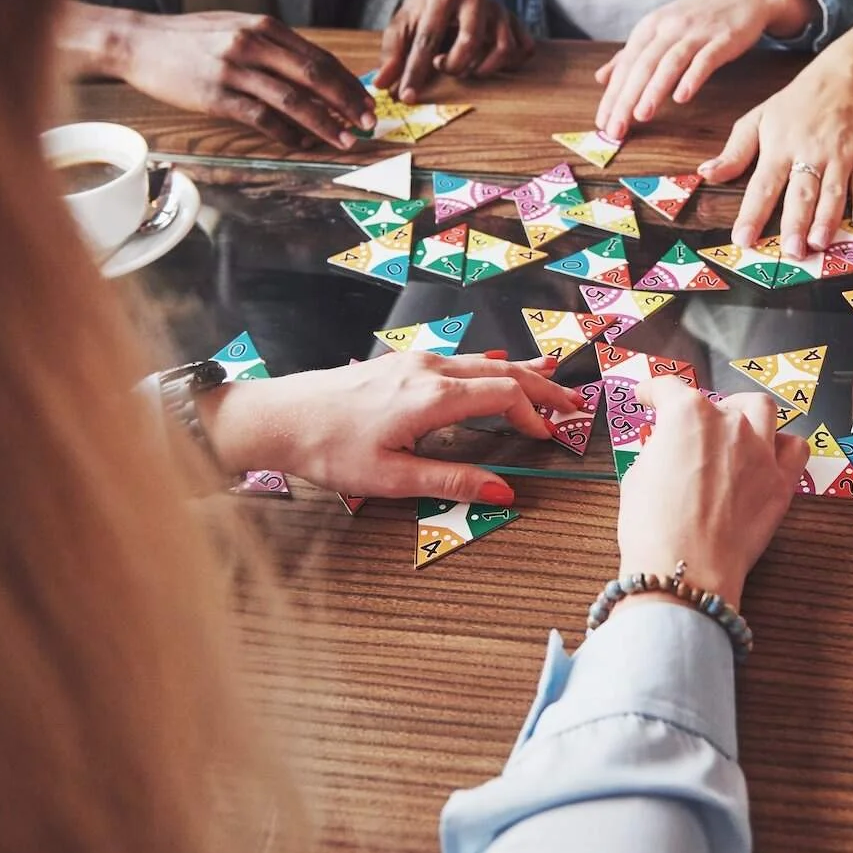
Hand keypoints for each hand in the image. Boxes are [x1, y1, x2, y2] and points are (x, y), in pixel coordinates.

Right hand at [115, 11, 376, 149]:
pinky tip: (301, 144)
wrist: (140, 42)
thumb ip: (273, 46)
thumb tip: (313, 73)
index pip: (319, 57)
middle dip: (348, 103)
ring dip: (325, 123)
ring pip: (293, 100)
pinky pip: (261, 117)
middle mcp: (253, 44)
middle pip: (315, 76)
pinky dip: (286, 133)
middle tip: (369, 123)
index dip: (348, 82)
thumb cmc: (190, 38)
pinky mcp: (216, 95)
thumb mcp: (236, 28)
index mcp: (264, 26)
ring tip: (346, 139)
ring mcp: (234, 70)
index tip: (367, 102)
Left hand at [200, 351, 581, 505]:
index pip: (504, 396)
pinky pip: (458, 361)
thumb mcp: (391, 477)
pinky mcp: (399, 363)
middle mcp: (430, 370)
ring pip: (481, 362)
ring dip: (518, 375)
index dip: (535, 414)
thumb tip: (503, 492)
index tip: (552, 436)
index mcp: (433, 397)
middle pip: (502, 372)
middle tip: (573, 403)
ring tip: (548, 378)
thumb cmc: (329, 449)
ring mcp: (414, 361)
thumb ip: (452, 480)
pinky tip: (493, 370)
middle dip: (541, 387)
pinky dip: (488, 369)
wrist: (279, 417)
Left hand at [375, 0, 531, 102]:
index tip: (407, 96)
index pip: (428, 39)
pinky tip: (487, 63)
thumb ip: (392, 55)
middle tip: (443, 67)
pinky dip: (508, 64)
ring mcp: (500, 10)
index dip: (415, 71)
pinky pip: (523, 51)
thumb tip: (382, 85)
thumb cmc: (423, 14)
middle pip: (469, 43)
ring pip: (501, 49)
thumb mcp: (401, 28)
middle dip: (453, 66)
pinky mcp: (517, 22)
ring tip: (464, 65)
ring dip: (481, 68)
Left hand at [592, 0, 816, 139]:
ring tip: (641, 116)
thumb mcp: (661, 29)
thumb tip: (601, 78)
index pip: (625, 65)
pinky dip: (692, 77)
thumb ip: (632, 54)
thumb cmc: (699, 15)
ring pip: (670, 63)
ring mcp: (696, 32)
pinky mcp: (723, 39)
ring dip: (654, 90)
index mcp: (650, 26)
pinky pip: (705, 60)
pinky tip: (682, 97)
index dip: (612, 95)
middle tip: (615, 128)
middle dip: (626, 99)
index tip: (602, 123)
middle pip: (643, 66)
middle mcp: (669, 27)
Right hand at [616, 380, 808, 608]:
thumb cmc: (654, 527)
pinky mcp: (781, 483)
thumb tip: (665, 446)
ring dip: (747, 414)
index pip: (668, 388)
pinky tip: (768, 455)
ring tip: (736, 427)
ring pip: (763, 410)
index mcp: (687, 415)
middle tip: (692, 430)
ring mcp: (760, 451)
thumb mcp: (638, 475)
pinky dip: (782, 446)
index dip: (653, 390)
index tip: (649, 396)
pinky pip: (795, 449)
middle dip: (704, 410)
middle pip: (718, 400)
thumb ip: (657, 449)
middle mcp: (729, 424)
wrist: (685, 569)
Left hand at [700, 64, 852, 258]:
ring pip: (834, 191)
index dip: (752, 213)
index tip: (743, 239)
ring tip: (819, 243)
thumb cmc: (792, 107)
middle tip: (791, 250)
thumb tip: (706, 174)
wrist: (838, 82)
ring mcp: (840, 154)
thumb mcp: (756, 121)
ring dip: (827, 219)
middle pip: (802, 191)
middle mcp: (810, 151)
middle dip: (796, 222)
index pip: (763, 184)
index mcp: (779, 146)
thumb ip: (733, 153)